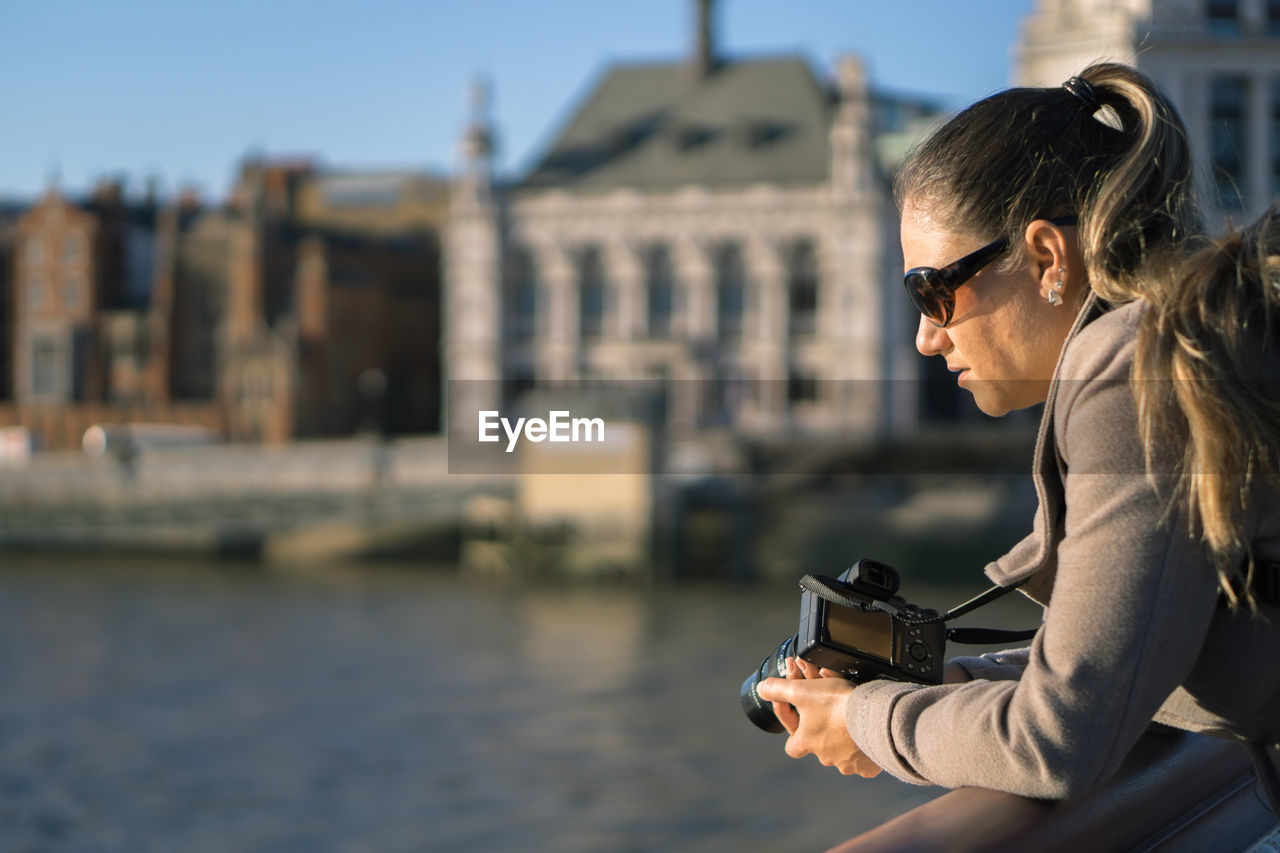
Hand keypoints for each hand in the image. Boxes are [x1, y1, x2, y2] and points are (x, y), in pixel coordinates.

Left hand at [756, 657, 882, 777]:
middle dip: (822, 730)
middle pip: (819, 746)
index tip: (800, 716)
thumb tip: (762, 688)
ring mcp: (848, 763)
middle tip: (830, 711)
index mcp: (807, 742)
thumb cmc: (838, 706)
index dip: (795, 730)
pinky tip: (868, 733)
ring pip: (843, 751)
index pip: (792, 746)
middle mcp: (826, 757)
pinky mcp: (869, 765)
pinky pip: (865, 757)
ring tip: (851, 718)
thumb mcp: (802, 691)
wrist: (877, 718)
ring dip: (844, 737)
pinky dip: (865, 747)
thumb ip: (778, 689)